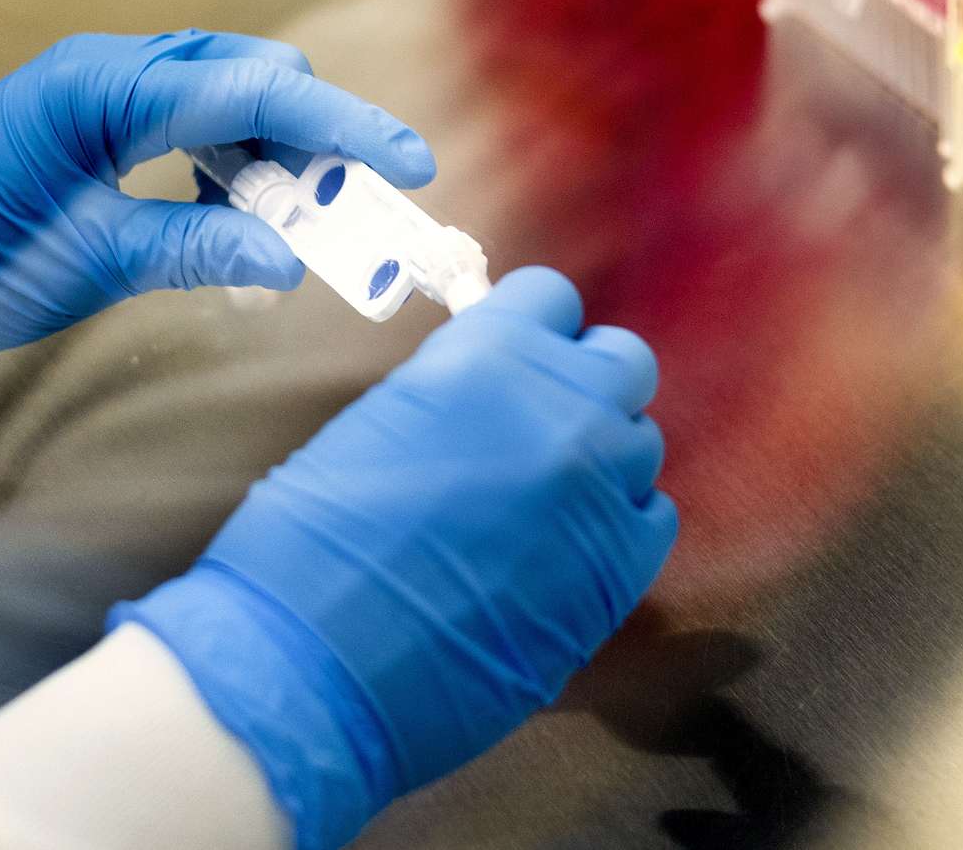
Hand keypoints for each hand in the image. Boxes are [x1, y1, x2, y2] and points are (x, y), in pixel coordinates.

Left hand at [0, 30, 434, 375]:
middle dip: (317, 142)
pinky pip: (191, 125)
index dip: (344, 126)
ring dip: (275, 158)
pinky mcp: (97, 119)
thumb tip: (288, 260)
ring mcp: (102, 91)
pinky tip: (230, 215)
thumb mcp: (93, 262)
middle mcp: (110, 73)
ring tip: (289, 227)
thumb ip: (196, 248)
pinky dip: (230, 167)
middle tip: (346, 214)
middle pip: (254, 80)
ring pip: (229, 100)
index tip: (408, 164)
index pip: (257, 91)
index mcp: (106, 93)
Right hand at [110, 267, 677, 849]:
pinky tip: (567, 550)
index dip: (531, 330)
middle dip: (584, 384)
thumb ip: (452, 391)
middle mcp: (564, 409)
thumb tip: (485, 400)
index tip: (514, 362)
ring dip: (599, 459)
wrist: (315, 661)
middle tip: (537, 428)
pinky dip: (617, 524)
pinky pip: (652, 518)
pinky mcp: (620, 572)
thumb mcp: (378, 422)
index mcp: (489, 356)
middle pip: (622, 363)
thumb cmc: (309, 540)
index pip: (552, 299)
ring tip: (543, 503)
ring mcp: (602, 490)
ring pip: (639, 443)